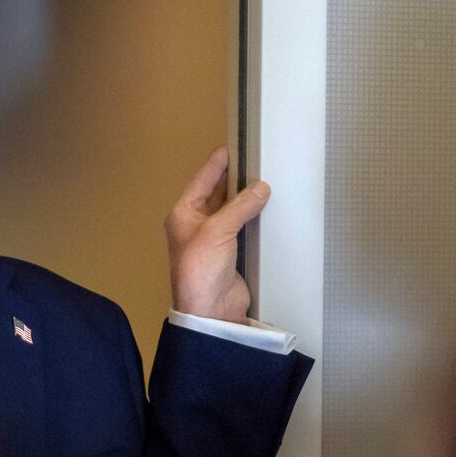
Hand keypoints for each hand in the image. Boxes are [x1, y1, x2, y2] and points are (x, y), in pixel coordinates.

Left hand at [165, 147, 270, 322]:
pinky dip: (256, 217)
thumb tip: (262, 188)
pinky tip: (271, 207)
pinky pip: (245, 228)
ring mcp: (215, 239)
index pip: (201, 181)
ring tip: (268, 178)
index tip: (231, 147)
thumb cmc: (202, 267)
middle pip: (217, 194)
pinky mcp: (232, 252)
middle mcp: (197, 224)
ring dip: (248, 199)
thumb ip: (240, 206)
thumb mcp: (217, 229)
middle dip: (234, 179)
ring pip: (233, 211)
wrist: (210, 309)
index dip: (216, 164)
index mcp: (183, 215)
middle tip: (256, 160)